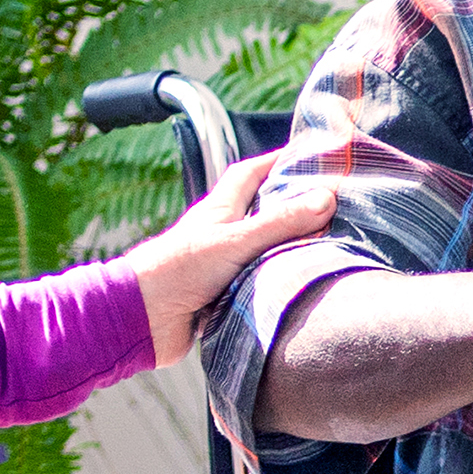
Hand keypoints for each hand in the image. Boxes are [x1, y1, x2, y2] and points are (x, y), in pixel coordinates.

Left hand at [123, 153, 334, 366]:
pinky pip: (258, 286)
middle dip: (292, 208)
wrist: (141, 319)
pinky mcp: (223, 298)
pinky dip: (277, 285)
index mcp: (220, 209)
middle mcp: (222, 234)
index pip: (251, 173)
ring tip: (328, 249)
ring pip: (263, 252)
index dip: (276, 161)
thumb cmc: (178, 269)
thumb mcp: (236, 240)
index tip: (308, 155)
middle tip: (331, 206)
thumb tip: (325, 198)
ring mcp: (222, 266)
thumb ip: (281, 222)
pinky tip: (300, 289)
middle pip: (262, 213)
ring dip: (288, 251)